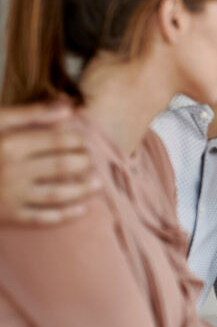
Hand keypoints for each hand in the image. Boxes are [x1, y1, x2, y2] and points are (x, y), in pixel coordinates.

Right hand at [0, 102, 99, 224]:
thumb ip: (30, 114)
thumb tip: (68, 107)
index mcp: (10, 144)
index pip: (58, 141)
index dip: (78, 140)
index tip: (84, 140)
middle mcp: (13, 171)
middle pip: (63, 167)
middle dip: (84, 163)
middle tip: (94, 160)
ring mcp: (11, 196)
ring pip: (59, 194)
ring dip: (84, 190)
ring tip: (98, 184)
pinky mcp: (9, 217)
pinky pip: (43, 218)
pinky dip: (66, 215)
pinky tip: (82, 209)